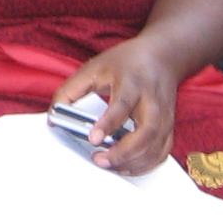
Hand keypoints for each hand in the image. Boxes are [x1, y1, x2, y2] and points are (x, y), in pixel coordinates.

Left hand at [50, 35, 179, 175]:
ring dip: (133, 162)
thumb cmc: (128, 62)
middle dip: (123, 152)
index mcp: (132, 82)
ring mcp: (164, 115)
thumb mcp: (93, 67)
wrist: (162, 56)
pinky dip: (146, 164)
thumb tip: (53, 116)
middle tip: (99, 160)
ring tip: (108, 165)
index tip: (93, 138)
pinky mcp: (169, 126)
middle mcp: (152, 100)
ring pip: (155, 146)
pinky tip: (126, 166)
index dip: (108, 124)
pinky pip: (161, 152)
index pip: (122, 105)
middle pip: (146, 132)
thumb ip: (70, 90)